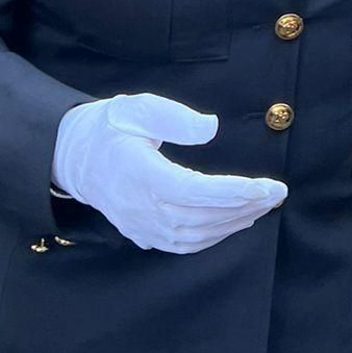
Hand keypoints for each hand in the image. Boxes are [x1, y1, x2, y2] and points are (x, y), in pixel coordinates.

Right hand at [53, 93, 285, 254]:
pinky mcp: (142, 234)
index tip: (266, 186)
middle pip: (200, 217)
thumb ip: (174, 117)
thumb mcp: (137, 108)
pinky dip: (214, 236)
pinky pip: (184, 244)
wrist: (74, 157)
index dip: (232, 192)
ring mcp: (140, 226)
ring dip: (234, 223)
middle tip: (276, 193)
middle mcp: (139, 207)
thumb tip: (211, 128)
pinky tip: (236, 221)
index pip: (192, 191)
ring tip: (263, 204)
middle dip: (244, 207)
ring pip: (195, 236)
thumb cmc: (110, 128)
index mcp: (137, 173)